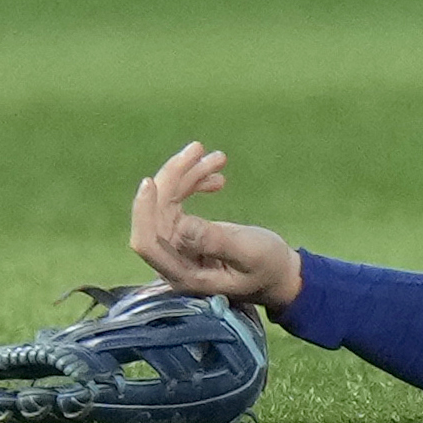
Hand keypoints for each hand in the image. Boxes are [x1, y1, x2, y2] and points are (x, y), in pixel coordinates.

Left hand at [129, 142, 303, 309]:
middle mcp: (173, 261)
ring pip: (167, 204)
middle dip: (174, 178)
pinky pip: (179, 203)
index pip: (148, 243)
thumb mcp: (250, 254)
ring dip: (188, 176)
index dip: (144, 213)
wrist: (278, 273)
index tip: (150, 182)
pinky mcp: (185, 234)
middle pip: (157, 215)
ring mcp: (177, 247)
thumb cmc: (267, 268)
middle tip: (200, 149)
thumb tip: (181, 224)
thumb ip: (216, 242)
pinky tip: (217, 178)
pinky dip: (195, 184)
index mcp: (184, 274)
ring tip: (219, 157)